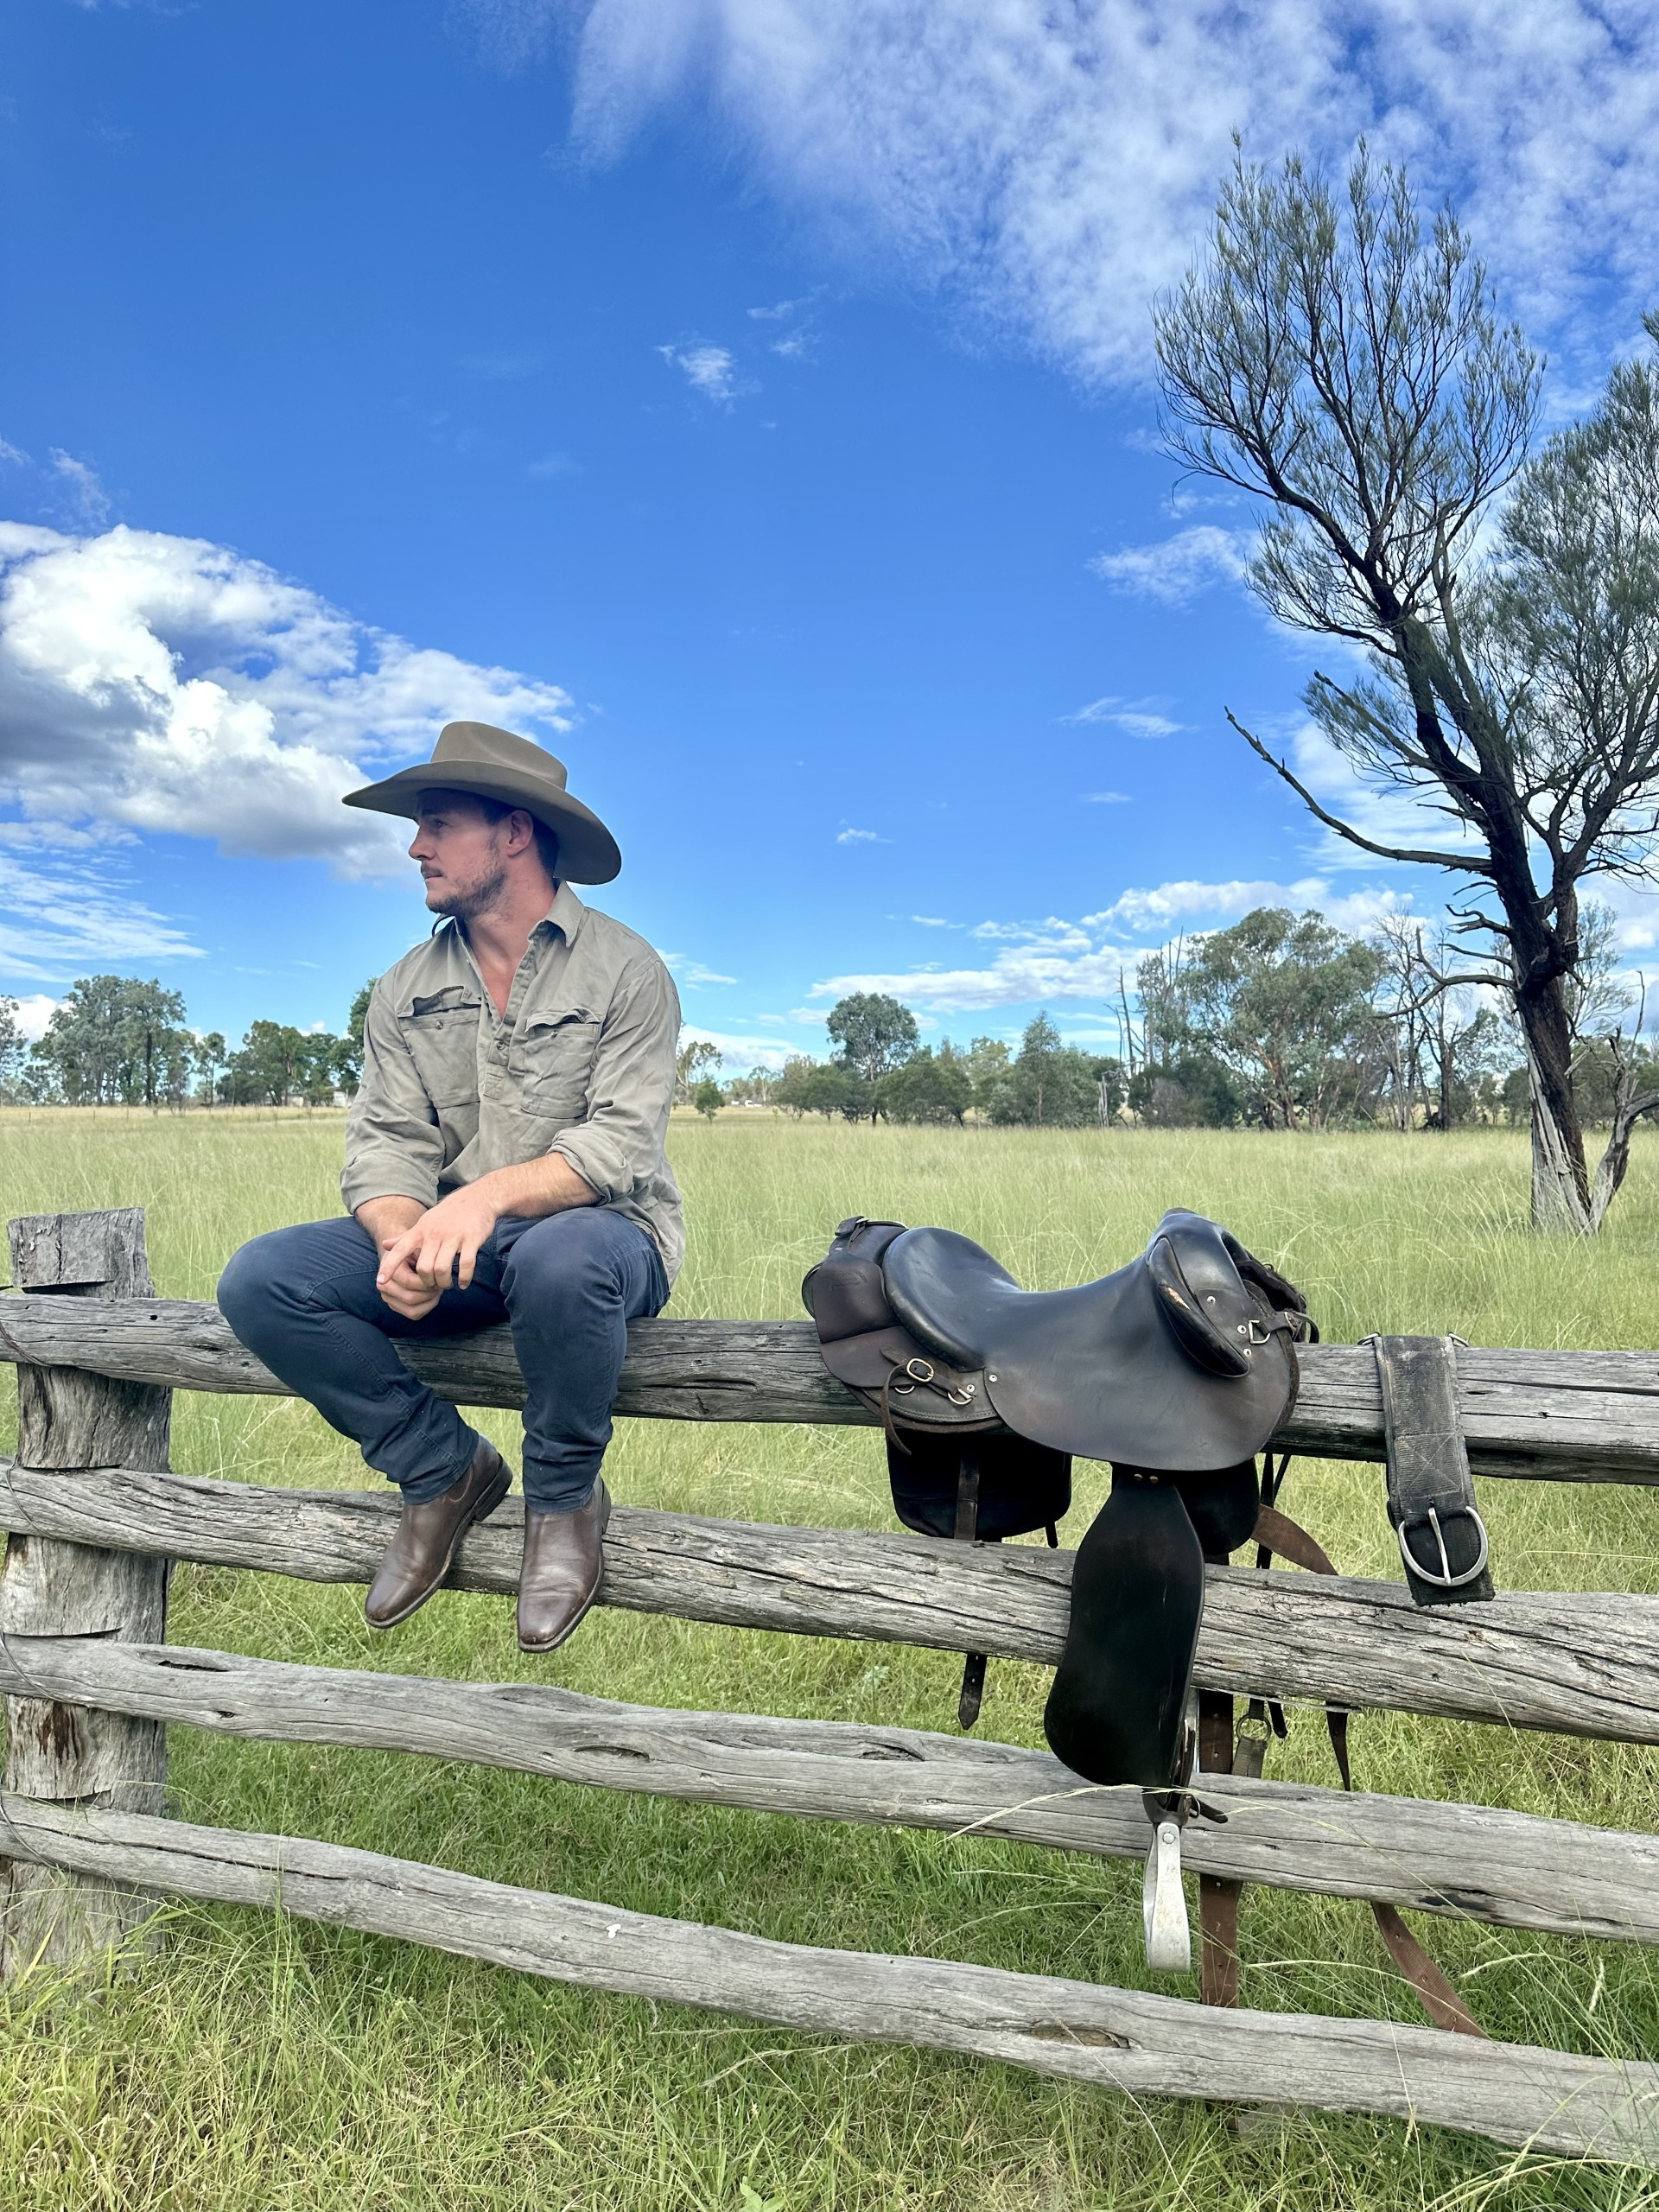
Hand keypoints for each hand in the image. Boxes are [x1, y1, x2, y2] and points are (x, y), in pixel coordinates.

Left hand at [376, 1184, 501, 1312]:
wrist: (476, 1199)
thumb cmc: (447, 1215)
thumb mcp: (424, 1223)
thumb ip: (405, 1237)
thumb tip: (384, 1245)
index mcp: (420, 1231)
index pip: (400, 1250)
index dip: (389, 1266)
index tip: (380, 1281)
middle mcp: (434, 1233)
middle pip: (424, 1268)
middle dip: (428, 1283)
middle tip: (433, 1285)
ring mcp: (454, 1236)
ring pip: (442, 1268)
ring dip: (444, 1283)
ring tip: (447, 1284)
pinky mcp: (472, 1239)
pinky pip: (466, 1264)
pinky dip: (464, 1278)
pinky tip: (463, 1283)